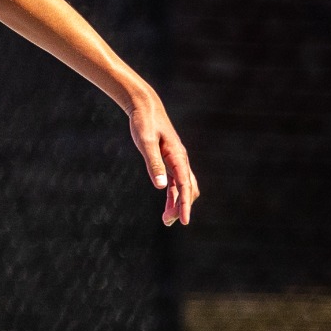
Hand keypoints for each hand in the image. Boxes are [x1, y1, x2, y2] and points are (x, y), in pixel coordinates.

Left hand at [128, 91, 198, 225]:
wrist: (145, 107)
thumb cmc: (144, 123)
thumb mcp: (146, 143)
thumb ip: (154, 164)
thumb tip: (161, 187)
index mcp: (177, 156)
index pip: (184, 185)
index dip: (184, 204)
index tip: (183, 221)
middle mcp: (180, 159)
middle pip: (186, 188)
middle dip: (180, 206)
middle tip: (168, 223)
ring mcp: (176, 160)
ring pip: (182, 186)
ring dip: (177, 202)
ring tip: (167, 220)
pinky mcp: (169, 159)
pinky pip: (175, 180)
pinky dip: (173, 193)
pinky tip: (168, 202)